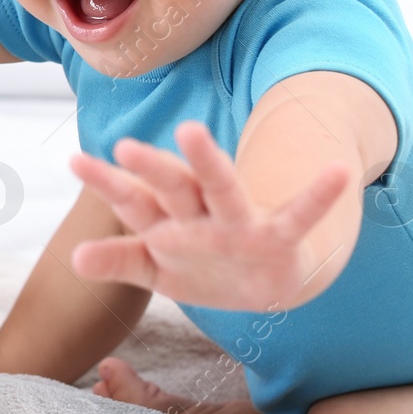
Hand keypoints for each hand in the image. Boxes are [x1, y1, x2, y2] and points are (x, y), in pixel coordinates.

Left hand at [68, 121, 354, 310]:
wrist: (265, 282)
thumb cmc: (202, 264)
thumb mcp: (159, 270)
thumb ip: (121, 260)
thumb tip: (74, 259)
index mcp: (169, 219)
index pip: (133, 200)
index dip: (106, 183)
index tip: (75, 161)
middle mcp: (201, 212)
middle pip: (173, 187)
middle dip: (151, 169)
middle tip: (124, 145)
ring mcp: (240, 222)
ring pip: (222, 189)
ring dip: (207, 162)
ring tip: (190, 131)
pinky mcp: (280, 237)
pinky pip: (300, 215)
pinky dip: (319, 195)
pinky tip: (338, 172)